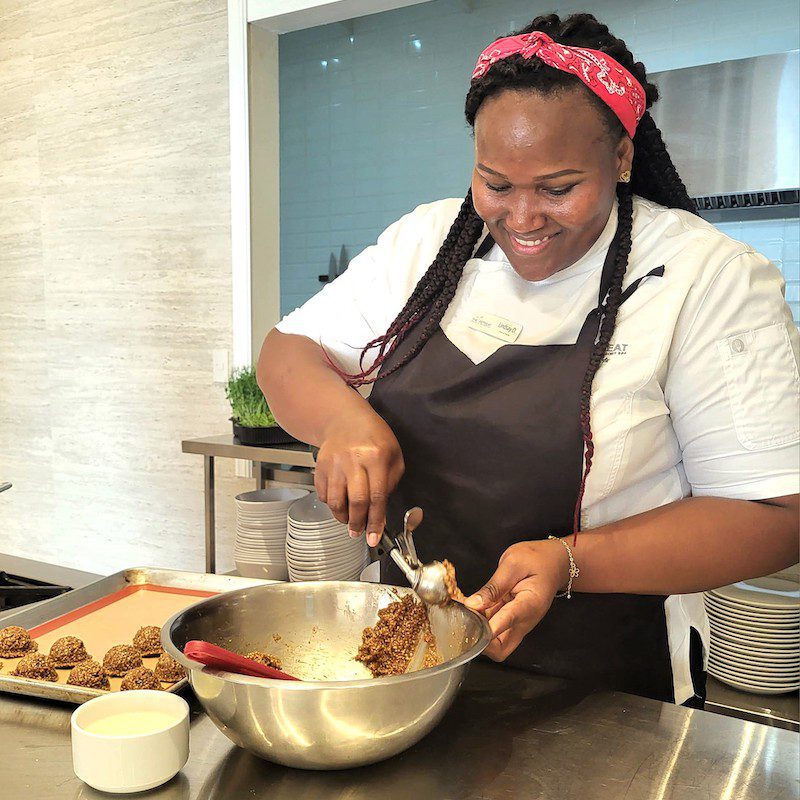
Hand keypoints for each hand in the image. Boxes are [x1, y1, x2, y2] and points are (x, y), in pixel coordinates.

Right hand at [314, 408, 403, 546]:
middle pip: (355, 501)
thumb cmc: (374, 437)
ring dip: (342, 517)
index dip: (375, 521)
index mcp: (376, 457)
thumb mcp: (394, 455)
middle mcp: (353, 460)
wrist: (345, 419)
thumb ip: (391, 482)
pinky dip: (330, 504)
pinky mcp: (320, 466)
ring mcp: (334, 463)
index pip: (377, 497)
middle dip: (357, 523)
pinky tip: (339, 502)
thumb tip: (381, 509)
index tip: (373, 537)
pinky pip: (323, 494)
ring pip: (335, 501)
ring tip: (349, 519)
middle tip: (358, 532)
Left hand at [464, 539, 569, 660]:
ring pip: (495, 643)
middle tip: (466, 620)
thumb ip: (494, 586)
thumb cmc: (537, 559)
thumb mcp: (513, 563)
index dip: (488, 627)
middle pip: (501, 649)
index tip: (470, 625)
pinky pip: (494, 631)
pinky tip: (471, 609)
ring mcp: (518, 624)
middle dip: (480, 642)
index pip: (508, 621)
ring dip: (478, 632)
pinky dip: (480, 623)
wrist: (553, 563)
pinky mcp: (511, 621)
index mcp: (530, 604)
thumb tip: (472, 604)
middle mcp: (525, 621)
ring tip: (464, 612)